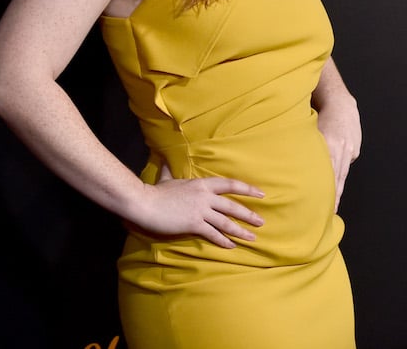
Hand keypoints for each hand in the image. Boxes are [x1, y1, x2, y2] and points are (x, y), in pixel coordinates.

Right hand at [129, 163, 265, 248]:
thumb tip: (164, 160)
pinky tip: (231, 246)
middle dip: (249, 215)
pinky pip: (212, 233)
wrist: (145, 203)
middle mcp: (206, 197)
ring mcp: (200, 211)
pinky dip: (223, 241)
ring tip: (252, 237)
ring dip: (240, 231)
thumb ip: (170, 171)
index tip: (261, 193)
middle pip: (233, 206)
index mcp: (203, 184)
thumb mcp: (166, 178)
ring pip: (226, 222)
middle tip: (262, 222)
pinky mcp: (193, 224)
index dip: (247, 189)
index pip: (231, 184)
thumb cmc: (155, 191)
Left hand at [316, 96, 360, 212]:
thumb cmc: (319, 115)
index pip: (328, 173)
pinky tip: (336, 183)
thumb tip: (296, 168)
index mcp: (329, 144)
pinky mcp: (355, 149)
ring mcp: (351, 149)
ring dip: (338, 190)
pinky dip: (340, 174)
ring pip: (343, 173)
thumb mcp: (310, 130)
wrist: (340, 101)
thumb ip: (306, 149)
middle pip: (338, 177)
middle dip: (334, 196)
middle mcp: (342, 148)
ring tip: (334, 207)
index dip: (327, 191)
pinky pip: (346, 163)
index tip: (323, 206)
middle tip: (330, 214)